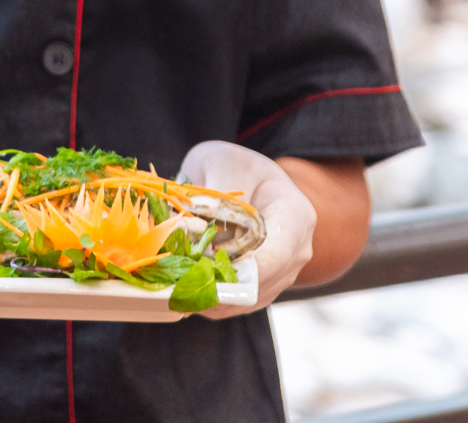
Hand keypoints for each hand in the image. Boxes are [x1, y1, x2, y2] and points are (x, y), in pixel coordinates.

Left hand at [175, 140, 315, 318]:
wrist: (240, 177)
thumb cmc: (234, 166)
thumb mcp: (223, 162)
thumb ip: (218, 190)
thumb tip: (200, 221)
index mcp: (295, 216)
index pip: (277, 253)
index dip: (246, 270)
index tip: (211, 275)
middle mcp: (295, 251)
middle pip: (259, 283)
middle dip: (218, 284)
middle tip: (176, 280)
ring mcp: (279, 274)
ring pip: (243, 300)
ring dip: (208, 294)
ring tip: (172, 283)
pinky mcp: (258, 288)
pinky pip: (233, 304)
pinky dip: (206, 299)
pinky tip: (179, 288)